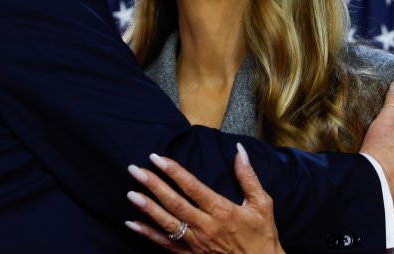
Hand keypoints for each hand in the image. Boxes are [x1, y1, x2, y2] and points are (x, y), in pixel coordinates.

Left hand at [125, 143, 284, 253]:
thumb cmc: (262, 236)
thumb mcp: (262, 204)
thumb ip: (248, 177)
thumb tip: (239, 150)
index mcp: (222, 210)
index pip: (192, 187)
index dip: (173, 171)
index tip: (157, 158)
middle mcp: (206, 226)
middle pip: (174, 203)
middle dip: (153, 185)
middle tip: (135, 170)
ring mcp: (196, 243)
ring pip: (167, 223)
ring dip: (147, 208)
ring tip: (131, 193)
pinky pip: (166, 244)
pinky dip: (148, 234)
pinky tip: (133, 224)